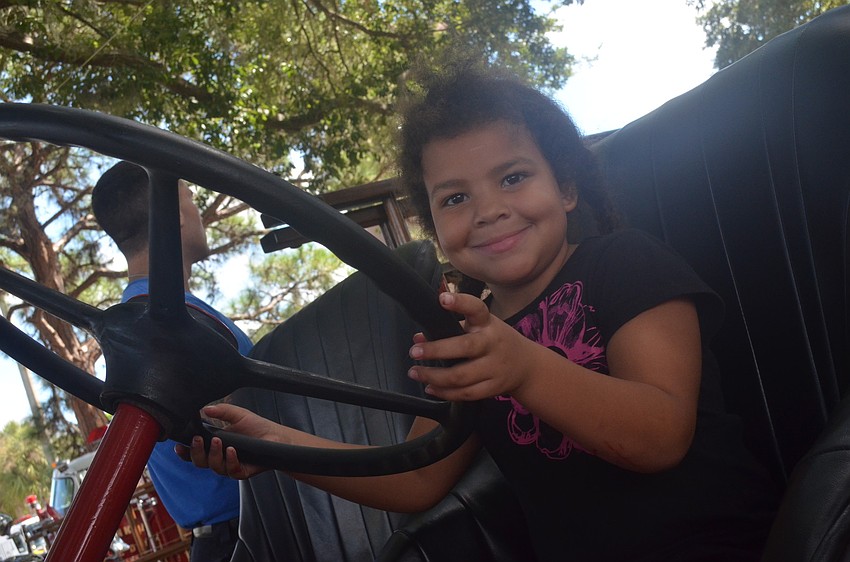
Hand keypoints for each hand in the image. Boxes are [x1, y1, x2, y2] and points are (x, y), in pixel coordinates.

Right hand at [175, 403, 276, 478]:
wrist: (276, 436)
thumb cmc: (257, 427)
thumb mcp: (238, 414)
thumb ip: (222, 411)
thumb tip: (205, 408)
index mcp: (215, 445)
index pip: (195, 452)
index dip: (185, 452)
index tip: (178, 446)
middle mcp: (220, 457)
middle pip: (199, 462)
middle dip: (195, 452)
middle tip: (197, 440)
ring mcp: (230, 465)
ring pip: (213, 466)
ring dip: (213, 454)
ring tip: (218, 441)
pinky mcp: (241, 472)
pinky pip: (231, 470)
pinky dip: (230, 460)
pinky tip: (232, 450)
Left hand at [407, 292, 535, 400]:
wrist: (527, 366)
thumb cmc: (494, 341)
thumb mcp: (478, 328)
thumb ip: (449, 330)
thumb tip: (418, 338)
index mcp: (488, 323)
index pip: (476, 308)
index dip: (460, 303)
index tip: (442, 299)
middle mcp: (492, 343)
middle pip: (464, 347)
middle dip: (436, 350)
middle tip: (414, 352)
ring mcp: (495, 367)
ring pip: (461, 376)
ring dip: (434, 376)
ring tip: (415, 372)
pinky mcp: (494, 387)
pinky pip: (466, 394)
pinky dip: (445, 392)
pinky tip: (431, 388)